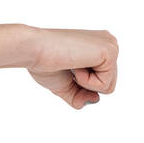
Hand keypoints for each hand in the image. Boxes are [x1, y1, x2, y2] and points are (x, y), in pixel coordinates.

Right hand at [0, 24, 118, 108]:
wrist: (32, 49)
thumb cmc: (43, 61)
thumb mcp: (64, 83)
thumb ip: (79, 94)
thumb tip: (94, 100)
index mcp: (99, 45)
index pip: (102, 79)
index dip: (81, 84)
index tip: (66, 67)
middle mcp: (108, 42)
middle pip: (108, 84)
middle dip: (84, 85)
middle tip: (68, 67)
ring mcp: (111, 45)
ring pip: (108, 86)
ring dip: (84, 83)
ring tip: (71, 65)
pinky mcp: (110, 52)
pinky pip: (105, 85)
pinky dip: (86, 81)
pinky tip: (75, 64)